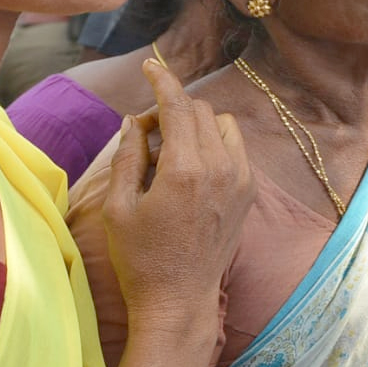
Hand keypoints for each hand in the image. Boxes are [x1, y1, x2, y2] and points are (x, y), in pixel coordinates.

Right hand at [103, 59, 255, 330]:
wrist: (179, 300)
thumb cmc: (141, 258)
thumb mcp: (119, 207)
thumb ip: (127, 156)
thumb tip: (135, 120)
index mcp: (186, 170)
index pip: (177, 105)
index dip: (162, 79)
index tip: (150, 66)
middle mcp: (221, 169)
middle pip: (198, 110)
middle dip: (169, 109)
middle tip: (144, 136)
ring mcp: (240, 180)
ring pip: (221, 124)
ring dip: (194, 124)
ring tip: (168, 152)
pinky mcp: (248, 193)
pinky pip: (234, 148)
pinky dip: (213, 143)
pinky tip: (190, 168)